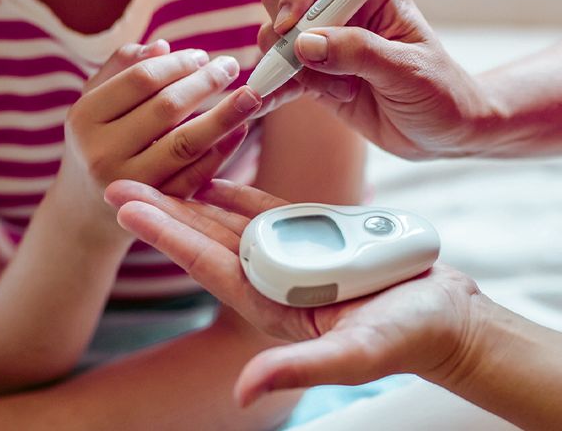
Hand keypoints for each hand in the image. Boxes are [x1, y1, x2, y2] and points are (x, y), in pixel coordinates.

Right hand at [57, 40, 262, 231]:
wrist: (83, 212)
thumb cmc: (95, 142)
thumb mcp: (94, 103)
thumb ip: (121, 68)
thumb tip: (163, 47)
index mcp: (84, 118)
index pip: (141, 79)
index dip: (178, 64)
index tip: (203, 56)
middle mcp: (101, 152)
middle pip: (166, 108)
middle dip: (206, 83)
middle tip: (231, 67)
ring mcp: (130, 184)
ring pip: (186, 143)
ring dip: (223, 116)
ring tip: (250, 95)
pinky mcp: (155, 208)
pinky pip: (195, 176)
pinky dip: (221, 152)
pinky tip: (239, 131)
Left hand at [104, 178, 492, 405]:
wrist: (448, 319)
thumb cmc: (408, 338)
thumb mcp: (355, 356)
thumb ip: (299, 368)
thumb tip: (244, 390)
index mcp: (272, 304)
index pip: (206, 262)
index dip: (164, 234)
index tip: (125, 208)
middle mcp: (273, 280)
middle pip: (204, 238)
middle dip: (161, 210)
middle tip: (114, 181)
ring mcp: (292, 258)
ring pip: (230, 221)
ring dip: (191, 196)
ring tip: (154, 170)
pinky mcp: (317, 239)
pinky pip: (269, 211)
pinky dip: (239, 193)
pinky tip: (213, 176)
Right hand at [259, 0, 488, 158]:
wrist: (444, 132)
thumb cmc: (439, 91)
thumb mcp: (407, 71)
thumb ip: (358, 53)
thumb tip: (304, 44)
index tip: (294, 22)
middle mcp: (341, 8)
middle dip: (285, 30)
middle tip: (309, 63)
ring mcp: (323, 41)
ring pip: (275, 35)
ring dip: (293, 68)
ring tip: (342, 91)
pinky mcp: (313, 75)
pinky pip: (277, 73)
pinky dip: (271, 88)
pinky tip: (271, 103)